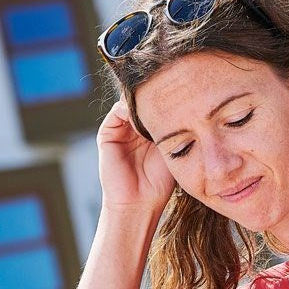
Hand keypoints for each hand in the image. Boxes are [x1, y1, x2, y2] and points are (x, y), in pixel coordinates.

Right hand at [96, 96, 175, 215]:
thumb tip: (180, 103)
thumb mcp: (170, 150)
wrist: (139, 202)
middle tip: (169, 85)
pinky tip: (142, 112)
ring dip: (143, 100)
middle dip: (155, 93)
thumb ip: (170, 128)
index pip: (156, 107)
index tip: (180, 90)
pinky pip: (117, 112)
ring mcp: (120, 131)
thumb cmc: (159, 183)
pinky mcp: (107, 134)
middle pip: (143, 102)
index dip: (167, 98)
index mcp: (150, 133)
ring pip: (130, 104)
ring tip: (157, 98)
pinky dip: (128, 108)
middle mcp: (134, 130)